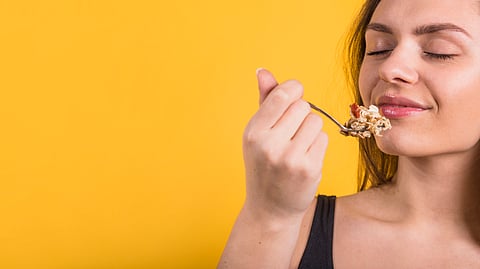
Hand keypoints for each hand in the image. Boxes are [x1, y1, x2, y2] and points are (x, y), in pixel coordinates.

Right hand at [242, 69, 327, 222]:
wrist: (270, 209)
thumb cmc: (264, 166)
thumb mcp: (257, 134)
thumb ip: (264, 101)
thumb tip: (263, 71)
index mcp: (253, 131)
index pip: (284, 94)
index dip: (294, 90)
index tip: (294, 96)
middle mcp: (269, 144)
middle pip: (302, 106)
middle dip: (300, 115)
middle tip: (290, 133)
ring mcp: (290, 158)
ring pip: (315, 121)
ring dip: (310, 131)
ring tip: (296, 147)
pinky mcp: (309, 168)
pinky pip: (323, 139)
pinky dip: (317, 146)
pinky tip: (305, 159)